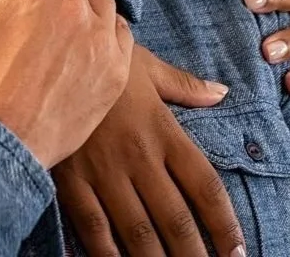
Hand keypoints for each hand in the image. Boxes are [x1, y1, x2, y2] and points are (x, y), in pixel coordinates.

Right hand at [53, 46, 246, 256]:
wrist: (51, 53)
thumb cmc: (103, 59)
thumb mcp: (147, 67)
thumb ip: (185, 86)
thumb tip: (220, 93)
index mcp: (163, 130)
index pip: (204, 186)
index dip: (225, 224)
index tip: (238, 251)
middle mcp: (139, 157)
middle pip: (176, 220)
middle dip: (195, 256)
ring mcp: (104, 172)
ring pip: (139, 233)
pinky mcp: (72, 181)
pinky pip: (94, 229)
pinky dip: (108, 256)